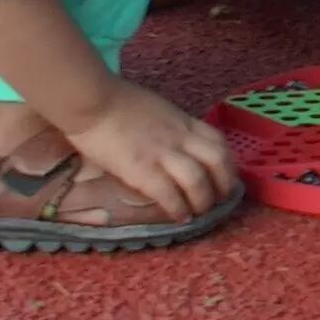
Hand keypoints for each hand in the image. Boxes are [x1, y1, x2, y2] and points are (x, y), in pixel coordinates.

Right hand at [64, 79, 236, 221]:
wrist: (92, 101)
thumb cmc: (115, 101)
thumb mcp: (156, 109)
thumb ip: (169, 126)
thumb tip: (172, 141)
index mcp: (183, 121)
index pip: (218, 141)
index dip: (227, 163)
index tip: (225, 177)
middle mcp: (180, 137)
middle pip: (218, 161)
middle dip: (224, 184)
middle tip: (219, 200)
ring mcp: (163, 153)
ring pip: (199, 181)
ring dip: (203, 201)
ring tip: (198, 213)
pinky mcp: (142, 170)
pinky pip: (169, 194)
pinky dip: (178, 209)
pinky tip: (178, 218)